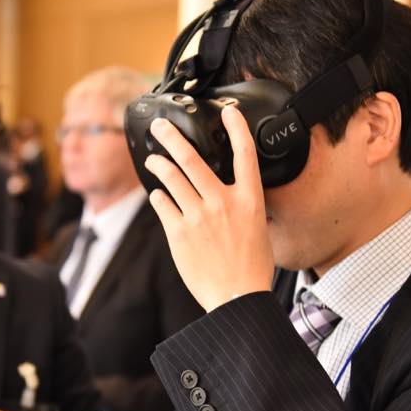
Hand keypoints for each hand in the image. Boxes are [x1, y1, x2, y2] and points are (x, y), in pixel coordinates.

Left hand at [144, 107, 274, 310]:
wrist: (236, 298)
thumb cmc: (250, 268)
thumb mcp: (258, 229)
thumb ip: (241, 206)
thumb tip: (228, 192)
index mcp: (249, 200)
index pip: (245, 154)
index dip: (237, 128)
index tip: (228, 112)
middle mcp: (223, 202)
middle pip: (193, 158)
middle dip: (172, 137)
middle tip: (161, 125)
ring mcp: (198, 216)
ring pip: (171, 177)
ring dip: (159, 163)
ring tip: (152, 158)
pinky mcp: (178, 232)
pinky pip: (162, 203)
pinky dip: (159, 196)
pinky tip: (159, 195)